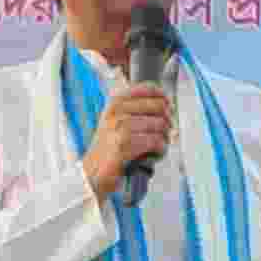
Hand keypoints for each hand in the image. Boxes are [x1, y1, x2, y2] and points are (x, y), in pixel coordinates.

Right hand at [81, 83, 171, 198]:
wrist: (92, 171)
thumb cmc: (111, 146)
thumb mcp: (117, 120)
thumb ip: (137, 108)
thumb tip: (167, 102)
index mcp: (115, 103)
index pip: (148, 89)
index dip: (163, 98)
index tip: (167, 107)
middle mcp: (116, 112)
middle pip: (160, 107)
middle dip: (167, 120)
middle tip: (164, 131)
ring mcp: (119, 128)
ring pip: (160, 125)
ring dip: (165, 137)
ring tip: (158, 145)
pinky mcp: (124, 146)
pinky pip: (156, 142)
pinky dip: (160, 149)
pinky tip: (154, 153)